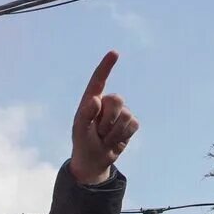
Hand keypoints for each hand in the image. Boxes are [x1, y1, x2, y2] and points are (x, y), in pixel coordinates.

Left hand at [69, 51, 136, 184]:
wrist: (93, 161)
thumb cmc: (83, 142)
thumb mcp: (79, 130)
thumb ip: (85, 115)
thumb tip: (96, 99)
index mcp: (91, 100)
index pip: (99, 80)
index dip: (106, 66)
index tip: (114, 53)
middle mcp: (107, 103)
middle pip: (117, 100)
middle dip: (108, 119)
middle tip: (98, 132)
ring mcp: (121, 112)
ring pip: (126, 115)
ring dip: (114, 132)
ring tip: (104, 138)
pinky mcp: (131, 123)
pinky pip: (133, 124)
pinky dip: (123, 136)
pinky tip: (115, 141)